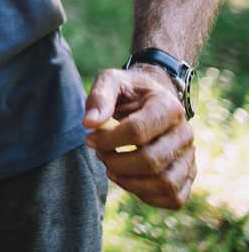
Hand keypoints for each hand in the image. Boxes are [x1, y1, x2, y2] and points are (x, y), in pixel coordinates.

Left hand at [84, 66, 195, 208]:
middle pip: (151, 161)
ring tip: (110, 169)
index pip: (137, 131)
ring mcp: (190, 155)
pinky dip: (148, 196)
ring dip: (130, 183)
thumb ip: (100, 97)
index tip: (89, 138)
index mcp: (169, 106)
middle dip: (116, 162)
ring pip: (166, 184)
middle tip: (99, 154)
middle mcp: (185, 133)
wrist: (153, 98)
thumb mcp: (112, 81)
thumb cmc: (130, 90)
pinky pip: (175, 197)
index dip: (108, 140)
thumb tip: (89, 123)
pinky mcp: (189, 173)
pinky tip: (127, 180)